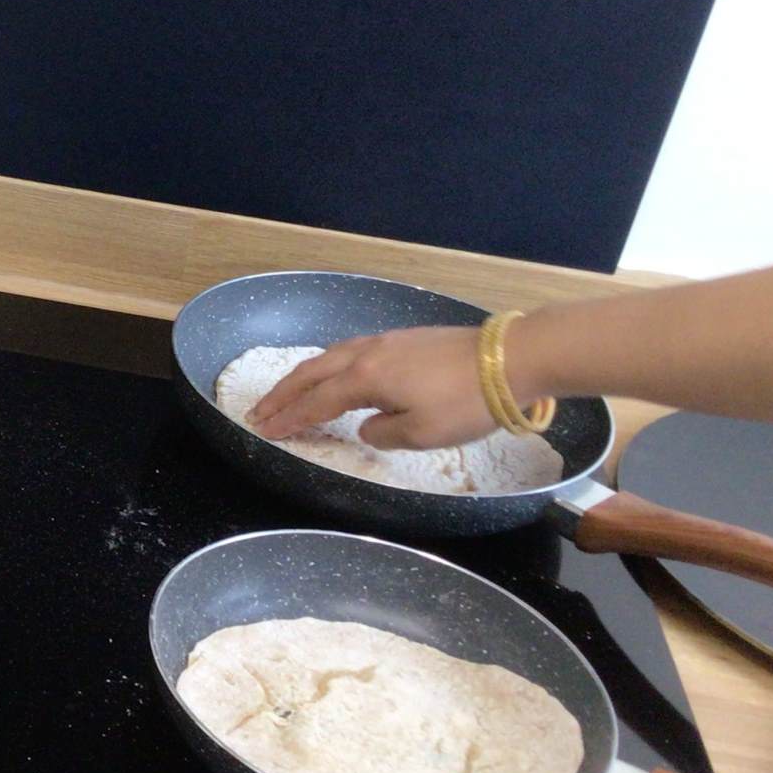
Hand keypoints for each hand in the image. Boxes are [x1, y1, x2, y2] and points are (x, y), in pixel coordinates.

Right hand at [244, 326, 499, 449]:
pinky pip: (351, 350)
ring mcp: (386, 341)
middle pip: (312, 372)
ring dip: (305, 376)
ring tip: (290, 391)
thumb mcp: (421, 434)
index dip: (289, 419)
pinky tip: (336, 371)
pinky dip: (330, 365)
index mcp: (365, 379)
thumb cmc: (465, 402)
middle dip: (283, 393)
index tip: (264, 431)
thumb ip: (383, 433)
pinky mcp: (405, 338)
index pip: (315, 402)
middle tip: (259, 410)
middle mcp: (367, 354)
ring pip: (331, 356)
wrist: (512, 358)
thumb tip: (369, 426)